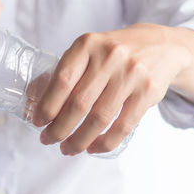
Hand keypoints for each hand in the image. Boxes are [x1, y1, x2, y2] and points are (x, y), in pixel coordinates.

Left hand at [32, 23, 193, 154]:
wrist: (160, 46)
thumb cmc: (113, 52)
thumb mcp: (88, 50)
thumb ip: (66, 71)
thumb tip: (33, 99)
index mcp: (88, 44)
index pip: (62, 80)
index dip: (47, 105)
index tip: (38, 122)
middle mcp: (110, 56)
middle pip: (79, 102)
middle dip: (59, 128)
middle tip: (48, 140)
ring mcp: (131, 74)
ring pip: (100, 118)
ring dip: (80, 140)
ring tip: (68, 149)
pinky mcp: (148, 91)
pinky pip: (123, 125)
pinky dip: (105, 142)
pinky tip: (93, 148)